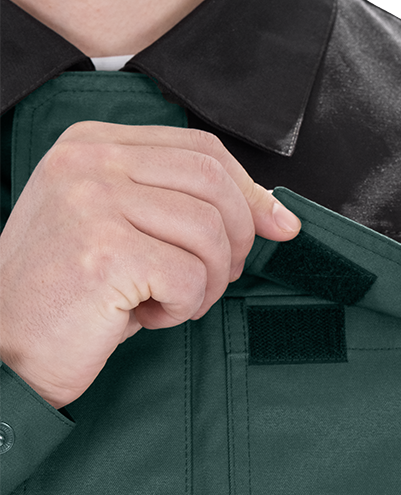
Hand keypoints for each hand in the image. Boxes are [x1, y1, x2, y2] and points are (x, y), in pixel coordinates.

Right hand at [0, 121, 300, 408]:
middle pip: (214, 182)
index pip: (200, 148)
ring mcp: (93, 202)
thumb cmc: (67, 296)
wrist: (3, 350)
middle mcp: (89, 161)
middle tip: (212, 280)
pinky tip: (143, 315)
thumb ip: (180, 205)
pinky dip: (182, 308)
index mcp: (92, 144)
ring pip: (209, 233)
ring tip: (167, 301)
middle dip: (236, 239)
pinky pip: (190, 277)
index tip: (278, 226)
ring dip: (206, 282)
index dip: (249, 191)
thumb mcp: (120, 228)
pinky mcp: (105, 251)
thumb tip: (275, 214)